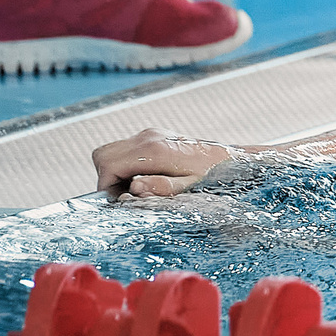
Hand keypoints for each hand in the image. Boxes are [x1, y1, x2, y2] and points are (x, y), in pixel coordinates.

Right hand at [92, 127, 241, 198]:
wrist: (231, 159)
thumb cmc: (212, 176)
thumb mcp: (188, 188)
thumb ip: (160, 188)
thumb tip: (134, 189)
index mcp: (155, 151)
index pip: (109, 165)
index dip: (107, 186)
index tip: (120, 200)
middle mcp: (149, 137)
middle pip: (104, 155)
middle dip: (107, 177)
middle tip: (125, 195)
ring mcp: (151, 134)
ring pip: (112, 151)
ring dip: (116, 171)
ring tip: (136, 187)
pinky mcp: (154, 136)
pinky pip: (126, 149)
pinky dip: (126, 164)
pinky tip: (145, 177)